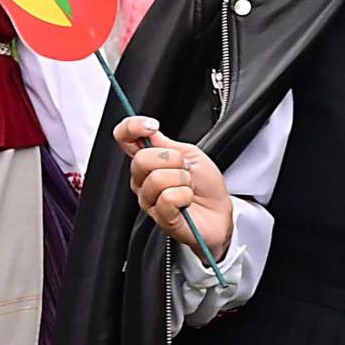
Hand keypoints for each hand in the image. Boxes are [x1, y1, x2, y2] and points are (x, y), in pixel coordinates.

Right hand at [112, 115, 233, 256]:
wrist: (221, 212)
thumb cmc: (206, 185)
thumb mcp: (190, 154)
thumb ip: (166, 144)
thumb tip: (148, 131)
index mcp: (148, 160)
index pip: (124, 138)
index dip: (132, 127)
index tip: (152, 126)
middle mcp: (143, 180)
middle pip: (141, 159)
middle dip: (172, 159)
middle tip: (185, 168)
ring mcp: (149, 200)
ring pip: (156, 179)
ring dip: (182, 180)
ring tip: (188, 187)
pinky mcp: (160, 218)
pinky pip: (167, 199)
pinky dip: (184, 196)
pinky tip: (187, 200)